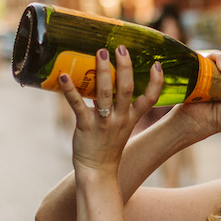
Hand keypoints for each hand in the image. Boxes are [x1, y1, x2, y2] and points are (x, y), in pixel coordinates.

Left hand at [58, 46, 162, 174]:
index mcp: (131, 117)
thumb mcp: (122, 126)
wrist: (97, 172)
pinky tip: (63, 76)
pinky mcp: (85, 126)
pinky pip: (78, 105)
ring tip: (100, 53)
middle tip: (120, 48)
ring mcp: (103, 122)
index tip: (157, 64)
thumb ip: (121, 107)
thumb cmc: (108, 146)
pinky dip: (70, 90)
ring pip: (105, 94)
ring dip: (103, 72)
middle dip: (125, 67)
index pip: (150, 99)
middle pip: (127, 89)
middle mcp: (120, 118)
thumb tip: (113, 81)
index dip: (156, 82)